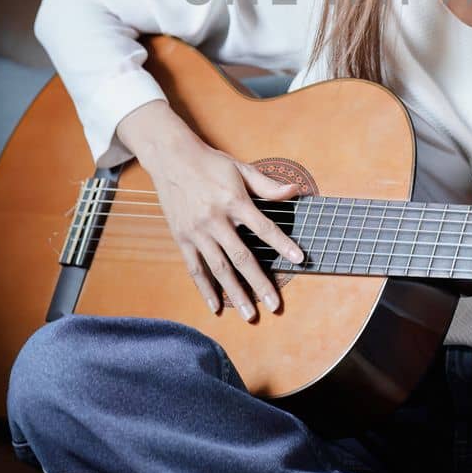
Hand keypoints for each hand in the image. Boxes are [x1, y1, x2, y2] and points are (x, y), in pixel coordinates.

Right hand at [145, 133, 306, 319]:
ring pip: (219, 269)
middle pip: (242, 257)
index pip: (264, 228)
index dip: (283, 244)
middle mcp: (215, 219)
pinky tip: (215, 306)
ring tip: (249, 314)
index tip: (299, 259)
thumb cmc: (211, 163)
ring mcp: (197, 232)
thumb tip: (294, 191)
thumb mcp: (241, 169)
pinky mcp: (182, 238)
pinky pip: (195, 268)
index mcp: (234, 201)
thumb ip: (267, 185)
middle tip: (274, 305)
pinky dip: (205, 289)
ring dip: (235, 293)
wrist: (172, 158)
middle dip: (259, 283)